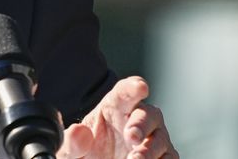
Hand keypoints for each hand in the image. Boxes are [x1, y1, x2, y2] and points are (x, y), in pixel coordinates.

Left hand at [57, 76, 176, 158]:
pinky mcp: (164, 157)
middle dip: (141, 124)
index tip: (141, 86)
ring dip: (150, 150)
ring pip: (161, 139)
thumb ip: (72, 142)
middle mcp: (139, 119)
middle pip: (148, 114)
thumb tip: (78, 132)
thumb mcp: (73, 150)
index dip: (133, 87)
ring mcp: (154, 139)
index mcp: (116, 107)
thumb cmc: (88, 152)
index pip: (125, 92)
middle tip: (131, 137)